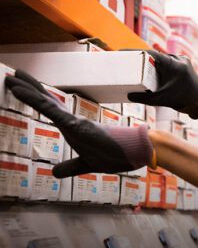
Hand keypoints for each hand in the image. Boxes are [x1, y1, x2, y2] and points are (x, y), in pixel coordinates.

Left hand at [5, 70, 154, 177]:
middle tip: (13, 74)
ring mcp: (72, 121)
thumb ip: (69, 166)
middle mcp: (71, 120)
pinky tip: (20, 91)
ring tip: (12, 76)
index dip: (36, 98)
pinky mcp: (75, 125)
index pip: (51, 108)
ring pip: (45, 102)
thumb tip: (53, 172)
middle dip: (29, 87)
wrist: (134, 153)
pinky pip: (50, 110)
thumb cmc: (115, 155)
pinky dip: (34, 99)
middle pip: (46, 100)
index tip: (20, 87)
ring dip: (27, 89)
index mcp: (73, 127)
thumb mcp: (86, 164)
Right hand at [126, 50, 197, 118]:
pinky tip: (149, 64)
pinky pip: (169, 60)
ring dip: (151, 60)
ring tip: (136, 62)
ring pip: (162, 58)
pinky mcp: (184, 62)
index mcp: (173, 64)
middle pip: (155, 55)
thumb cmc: (181, 100)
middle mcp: (178, 59)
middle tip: (127, 60)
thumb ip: (144, 98)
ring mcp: (182, 60)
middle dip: (142, 57)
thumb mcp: (161, 100)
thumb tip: (129, 96)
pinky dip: (160, 63)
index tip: (123, 53)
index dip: (135, 52)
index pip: (150, 53)